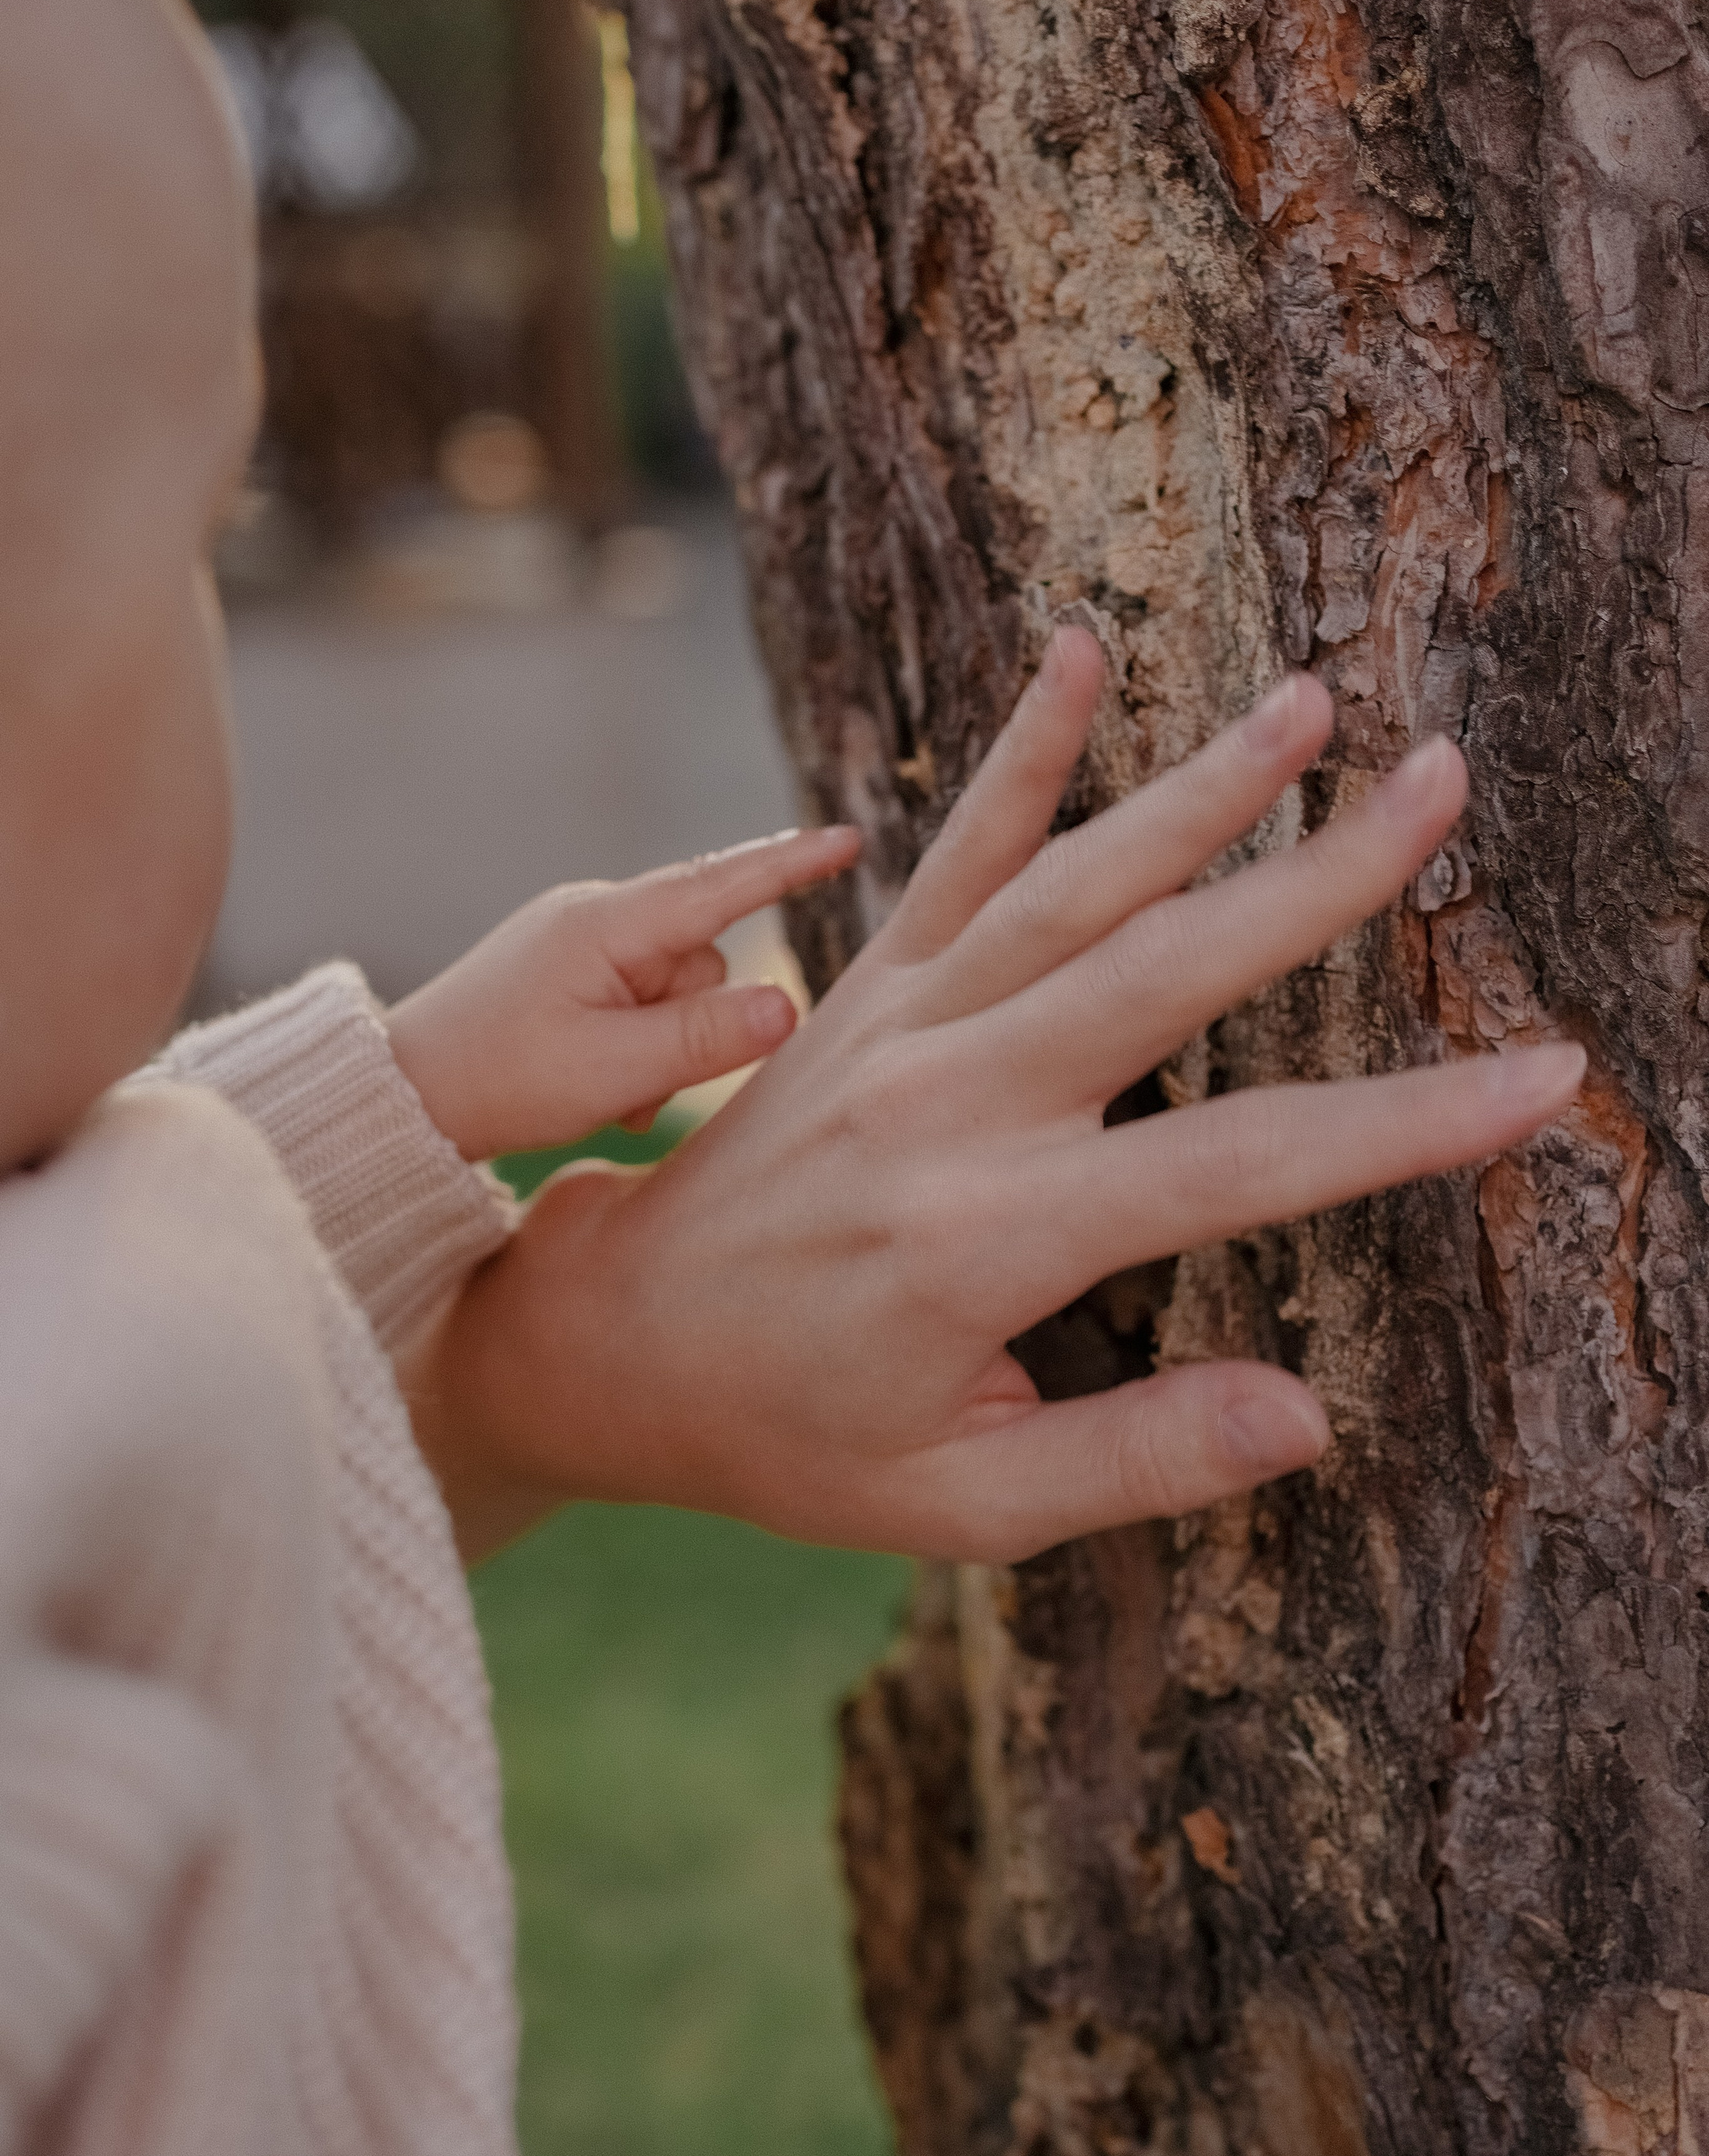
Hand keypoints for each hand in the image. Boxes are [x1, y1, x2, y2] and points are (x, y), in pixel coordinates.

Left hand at [385, 826, 860, 1160]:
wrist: (402, 1093)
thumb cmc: (499, 1080)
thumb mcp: (613, 1070)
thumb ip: (704, 1039)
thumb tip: (789, 1004)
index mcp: (608, 924)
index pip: (723, 882)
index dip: (792, 865)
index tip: (849, 840)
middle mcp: (598, 916)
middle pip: (704, 957)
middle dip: (693, 1024)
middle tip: (638, 1087)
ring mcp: (581, 941)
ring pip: (676, 987)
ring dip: (662, 1047)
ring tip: (610, 1093)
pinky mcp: (569, 970)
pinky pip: (638, 999)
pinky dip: (636, 1046)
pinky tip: (599, 1084)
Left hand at [411, 629, 1584, 1564]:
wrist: (613, 1342)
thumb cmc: (789, 1439)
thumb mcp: (955, 1504)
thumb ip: (1133, 1463)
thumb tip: (1306, 1420)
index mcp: (994, 1240)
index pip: (1240, 1166)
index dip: (1400, 1127)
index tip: (1536, 1075)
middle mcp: (952, 1106)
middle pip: (1169, 974)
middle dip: (1321, 882)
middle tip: (1443, 788)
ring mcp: (901, 1027)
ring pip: (1073, 887)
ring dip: (1198, 790)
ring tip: (1313, 701)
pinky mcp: (865, 986)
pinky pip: (951, 855)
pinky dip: (1016, 755)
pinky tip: (1072, 650)